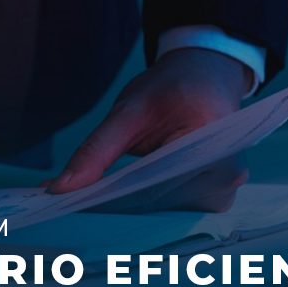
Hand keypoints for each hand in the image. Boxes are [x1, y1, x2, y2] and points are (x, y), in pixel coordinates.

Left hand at [44, 49, 252, 211]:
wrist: (205, 75)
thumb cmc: (172, 88)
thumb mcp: (129, 110)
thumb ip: (96, 150)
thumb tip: (60, 188)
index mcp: (214, 150)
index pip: (157, 186)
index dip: (115, 196)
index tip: (78, 202)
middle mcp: (227, 178)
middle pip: (162, 204)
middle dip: (120, 203)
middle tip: (78, 202)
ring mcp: (223, 191)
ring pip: (166, 211)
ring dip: (133, 206)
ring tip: (100, 197)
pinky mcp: (212, 196)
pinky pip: (173, 207)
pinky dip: (146, 202)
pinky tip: (123, 194)